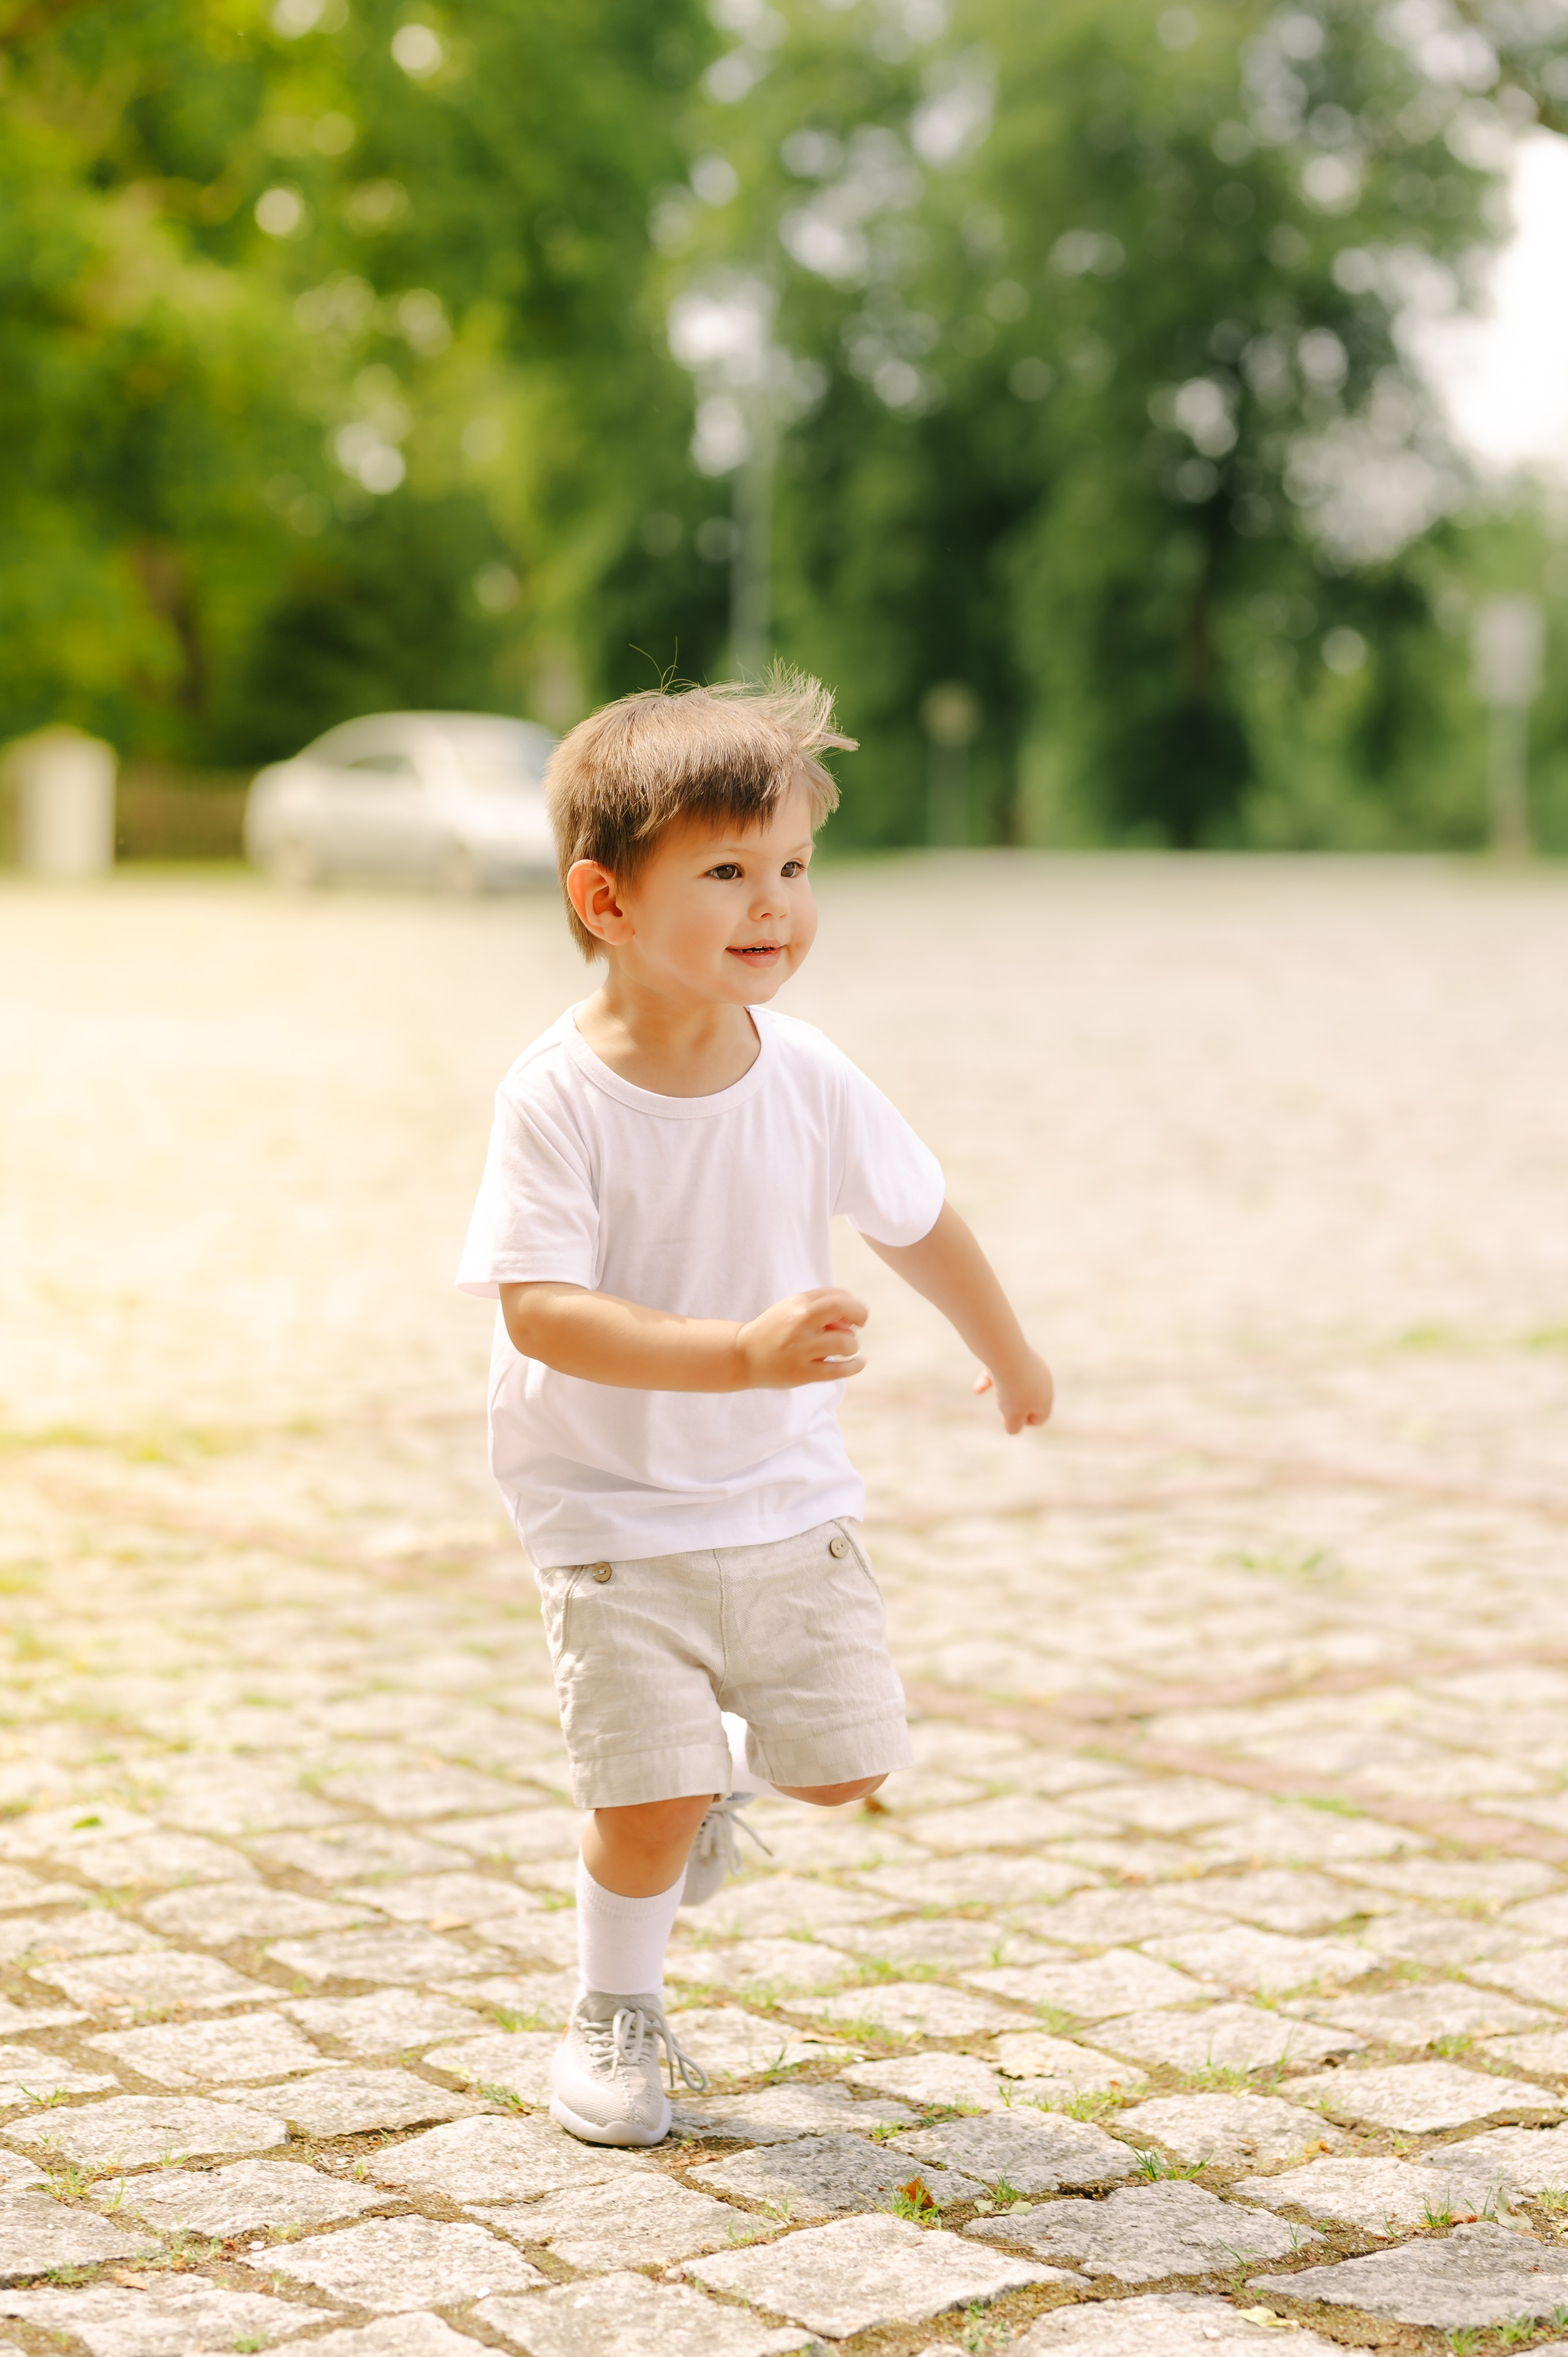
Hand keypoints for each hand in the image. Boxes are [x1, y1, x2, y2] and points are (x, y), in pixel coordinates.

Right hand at [736, 1287, 867, 1388]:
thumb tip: (853, 1318)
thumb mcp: (791, 1308)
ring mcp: (801, 1349)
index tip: (853, 1313)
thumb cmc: (774, 1330)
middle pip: (844, 1310)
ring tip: (843, 1349)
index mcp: (797, 1303)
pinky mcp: (802, 1373)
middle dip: (860, 1316)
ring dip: (852, 1345)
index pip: (838, 1296)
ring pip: (846, 1343)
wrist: (742, 1355)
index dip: (853, 1304)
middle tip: (859, 1324)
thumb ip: (820, 1306)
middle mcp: (799, 1323)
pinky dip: (855, 1366)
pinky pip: (838, 1370)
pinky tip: (860, 1363)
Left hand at [973, 1348, 1053, 1434]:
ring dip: (1002, 1391)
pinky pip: (1003, 1371)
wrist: (1007, 1355)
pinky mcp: (1015, 1355)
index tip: (1011, 1417)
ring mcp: (1030, 1367)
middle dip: (1012, 1405)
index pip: (1041, 1417)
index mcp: (1046, 1398)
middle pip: (1027, 1400)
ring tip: (997, 1390)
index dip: (1024, 1422)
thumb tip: (1012, 1428)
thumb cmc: (1012, 1389)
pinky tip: (978, 1389)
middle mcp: (1043, 1382)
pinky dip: (991, 1380)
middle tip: (1003, 1402)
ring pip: (1015, 1385)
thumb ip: (1013, 1426)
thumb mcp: (1012, 1415)